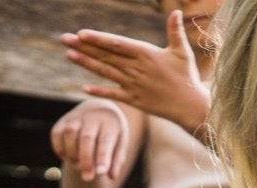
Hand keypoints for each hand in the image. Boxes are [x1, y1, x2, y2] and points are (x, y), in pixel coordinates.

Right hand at [50, 98, 127, 180]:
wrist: (98, 112)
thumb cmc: (111, 135)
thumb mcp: (119, 145)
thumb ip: (116, 161)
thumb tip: (111, 177)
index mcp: (110, 123)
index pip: (105, 141)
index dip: (102, 157)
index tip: (100, 173)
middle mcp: (91, 117)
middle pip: (86, 138)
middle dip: (86, 160)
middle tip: (87, 178)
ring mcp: (75, 118)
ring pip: (69, 134)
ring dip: (72, 154)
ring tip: (78, 164)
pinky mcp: (62, 122)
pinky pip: (56, 135)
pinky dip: (60, 148)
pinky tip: (67, 156)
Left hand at [61, 11, 209, 132]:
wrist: (190, 106)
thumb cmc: (187, 77)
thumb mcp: (182, 51)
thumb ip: (175, 31)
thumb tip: (176, 12)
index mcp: (146, 54)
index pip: (117, 45)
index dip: (98, 39)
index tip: (81, 34)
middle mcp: (137, 70)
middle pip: (106, 56)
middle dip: (84, 47)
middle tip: (65, 39)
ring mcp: (134, 86)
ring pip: (106, 73)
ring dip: (87, 64)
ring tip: (69, 55)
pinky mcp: (135, 101)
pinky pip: (114, 94)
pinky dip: (100, 91)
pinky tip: (84, 87)